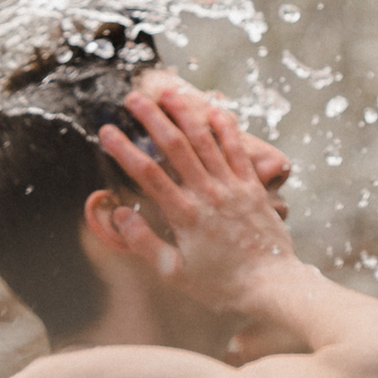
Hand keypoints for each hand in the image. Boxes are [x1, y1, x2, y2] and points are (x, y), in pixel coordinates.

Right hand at [95, 85, 300, 315]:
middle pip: (176, 146)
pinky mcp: (253, 187)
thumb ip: (144, 243)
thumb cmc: (221, 284)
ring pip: (206, 141)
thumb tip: (120, 214)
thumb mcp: (174, 273)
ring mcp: (233, 187)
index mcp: (185, 215)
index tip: (106, 131)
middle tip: (133, 98)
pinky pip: (238, 150)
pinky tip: (213, 110)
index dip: (124, 149)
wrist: (271, 285)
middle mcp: (209, 194)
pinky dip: (225, 128)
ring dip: (186, 113)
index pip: (148, 173)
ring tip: (168, 92)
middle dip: (152, 118)